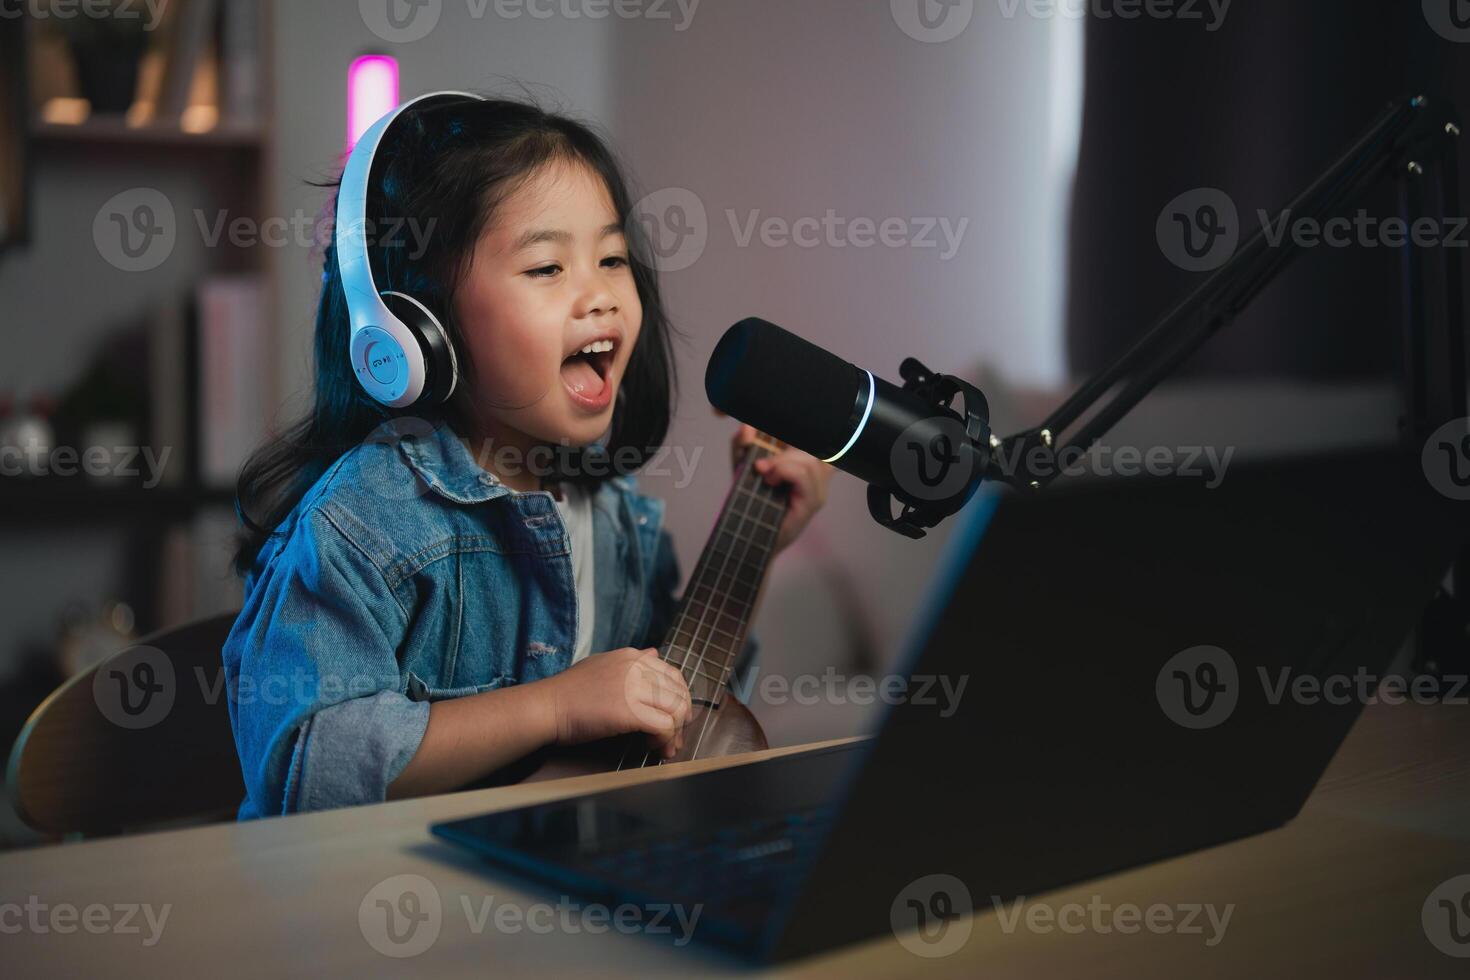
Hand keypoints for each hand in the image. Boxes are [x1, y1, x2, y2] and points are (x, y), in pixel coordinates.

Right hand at [544, 647, 692, 758]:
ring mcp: (634, 688)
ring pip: (676, 709)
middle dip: (682, 718)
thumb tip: (654, 653)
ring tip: (664, 745)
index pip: (672, 674)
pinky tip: (652, 746)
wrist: (547, 706)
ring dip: (675, 732)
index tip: (673, 717)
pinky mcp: (630, 711)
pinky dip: (664, 739)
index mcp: (631, 656)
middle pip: (679, 692)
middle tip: (674, 736)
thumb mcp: (602, 664)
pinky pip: (664, 726)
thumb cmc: (569, 692)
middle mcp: (636, 667)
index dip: (679, 698)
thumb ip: (630, 662)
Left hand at [729, 422, 832, 554]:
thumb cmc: (750, 502)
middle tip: (761, 465)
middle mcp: (819, 475)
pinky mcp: (813, 502)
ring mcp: (819, 489)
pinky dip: (784, 471)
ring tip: (765, 476)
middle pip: (814, 445)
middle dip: (783, 449)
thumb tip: (746, 428)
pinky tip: (770, 481)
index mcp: (808, 462)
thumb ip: (742, 444)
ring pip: (809, 459)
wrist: (748, 538)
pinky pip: (804, 473)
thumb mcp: (742, 467)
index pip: (816, 436)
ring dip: (781, 462)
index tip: (772, 440)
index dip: (797, 429)